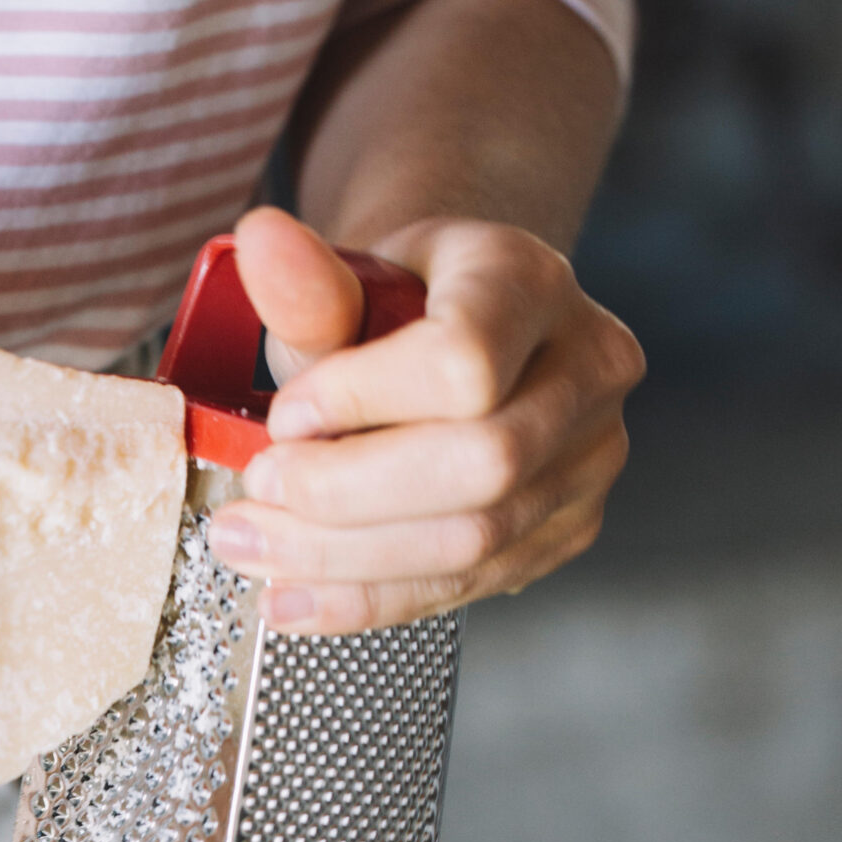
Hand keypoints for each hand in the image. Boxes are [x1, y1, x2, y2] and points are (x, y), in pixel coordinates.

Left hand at [206, 206, 641, 631]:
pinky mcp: (567, 528)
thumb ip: (306, 284)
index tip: (284, 418)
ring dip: (345, 561)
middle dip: (348, 495)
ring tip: (251, 547)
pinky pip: (468, 586)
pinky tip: (293, 597)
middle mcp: (587, 366)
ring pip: (477, 540)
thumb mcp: (345, 281)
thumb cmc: (392, 308)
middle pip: (485, 464)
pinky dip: (367, 600)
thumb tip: (261, 241)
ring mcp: (590, 455)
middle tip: (255, 493)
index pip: (465, 362)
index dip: (363, 402)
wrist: (446, 335)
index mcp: (533, 283)